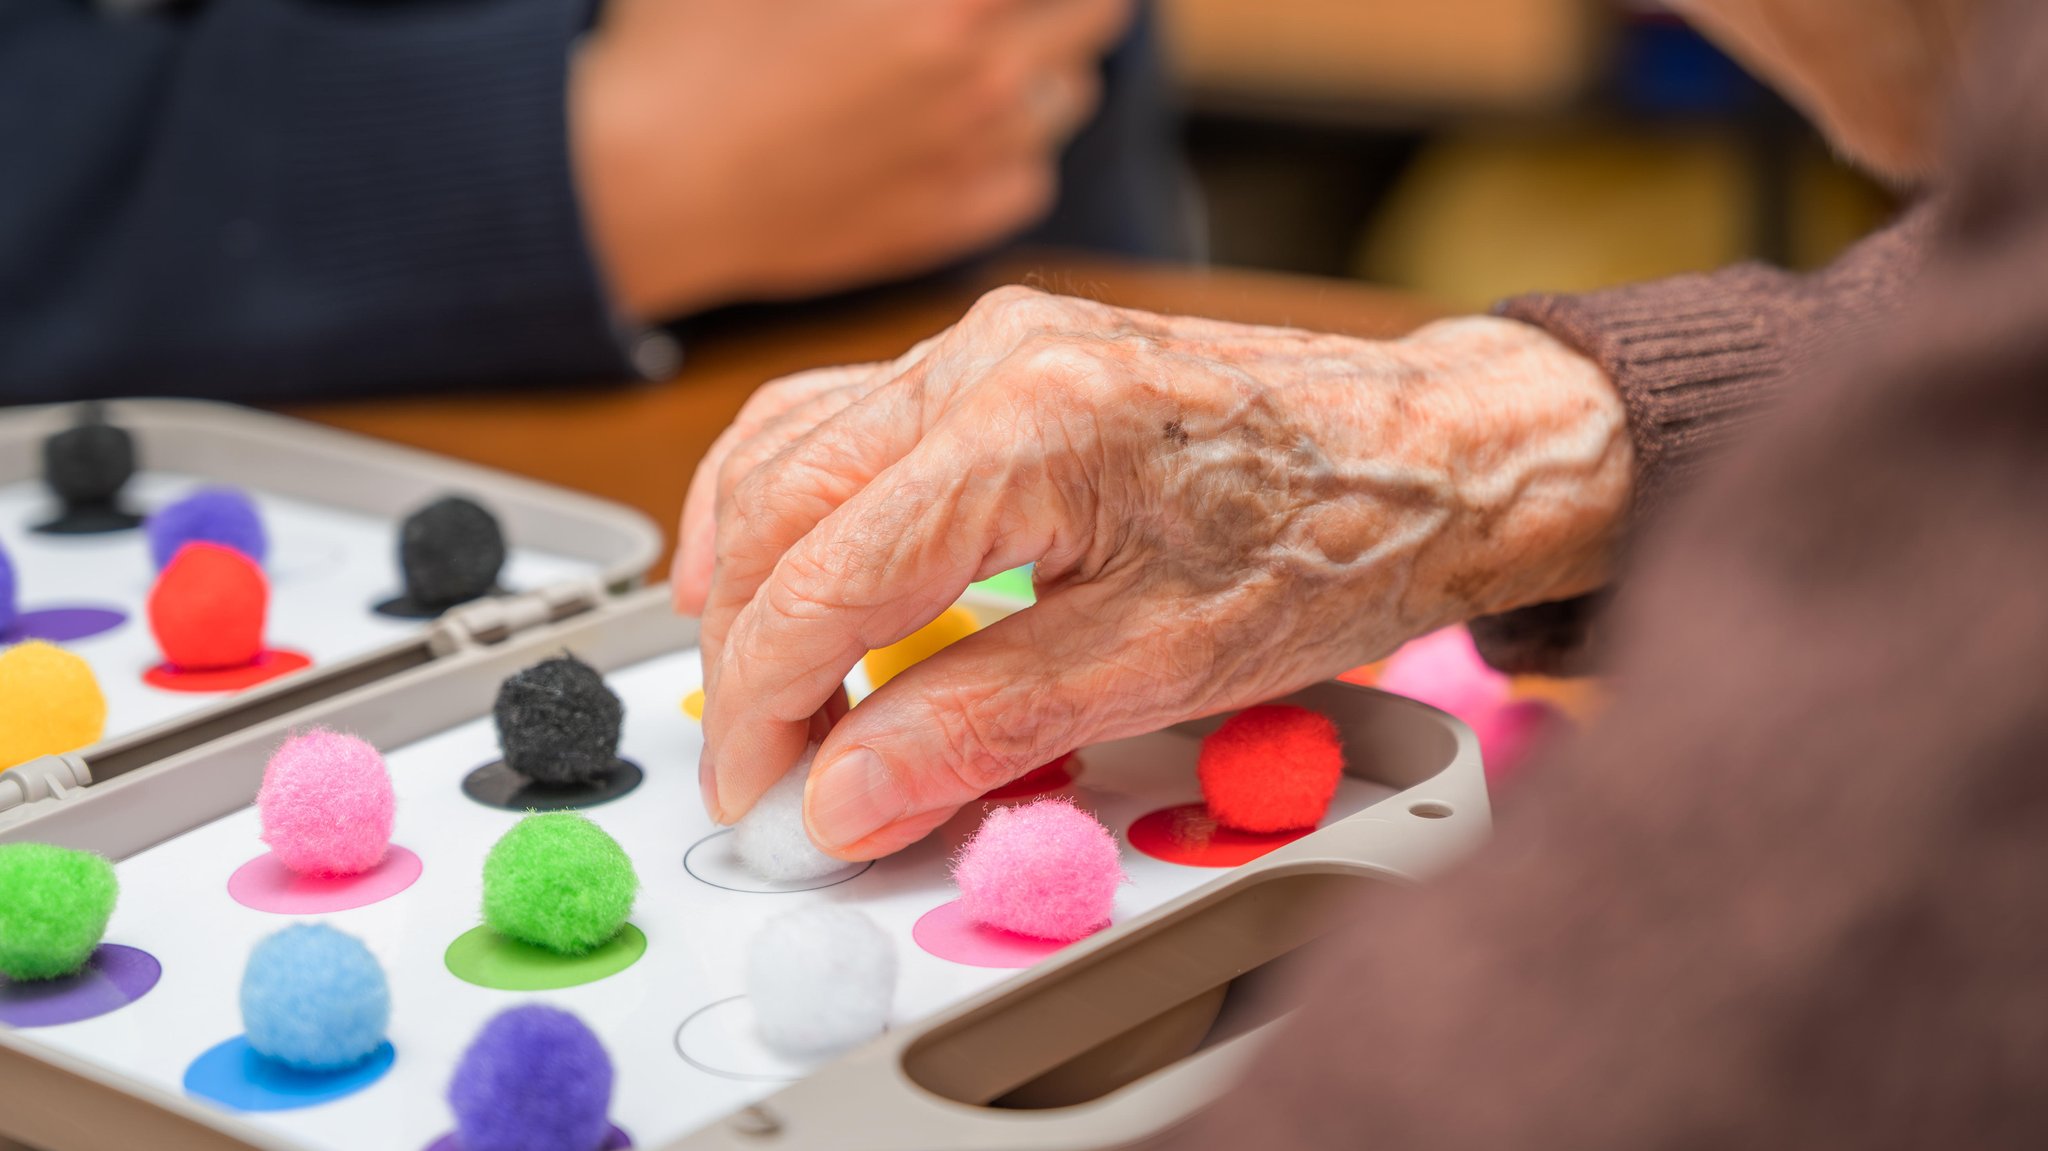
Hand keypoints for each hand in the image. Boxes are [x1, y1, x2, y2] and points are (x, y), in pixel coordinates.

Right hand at [570, 0, 1131, 320]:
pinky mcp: (949, 223)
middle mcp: (985, 72)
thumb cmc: (684, 44)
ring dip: (1044, 65)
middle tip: (1005, 2)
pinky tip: (954, 132)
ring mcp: (973, 155)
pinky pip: (1030, 177)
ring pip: (1072, 97)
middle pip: (1100, 13)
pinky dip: (1010, 149)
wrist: (642, 185)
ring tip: (982, 56)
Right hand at [674, 288, 1633, 856]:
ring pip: (787, 450)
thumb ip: (980, 730)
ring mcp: (987, 343)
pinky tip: (799, 582)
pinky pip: (840, 423)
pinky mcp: (999, 358)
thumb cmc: (1331, 543)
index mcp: (1027, 423)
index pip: (819, 582)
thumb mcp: (1159, 668)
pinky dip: (796, 514)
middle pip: (776, 506)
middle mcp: (987, 355)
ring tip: (765, 690)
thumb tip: (844, 797)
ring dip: (752, 575)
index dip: (765, 711)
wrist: (1431, 458)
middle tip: (763, 769)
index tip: (763, 801)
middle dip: (743, 654)